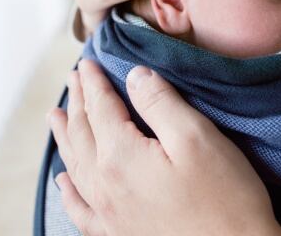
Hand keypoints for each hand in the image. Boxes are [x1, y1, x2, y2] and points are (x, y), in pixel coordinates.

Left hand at [48, 59, 280, 235]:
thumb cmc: (224, 197)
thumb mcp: (196, 137)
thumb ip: (160, 103)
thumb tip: (134, 76)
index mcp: (121, 156)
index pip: (100, 108)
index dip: (94, 83)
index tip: (86, 63)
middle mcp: (105, 185)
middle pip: (82, 133)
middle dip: (77, 102)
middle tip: (73, 79)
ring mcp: (109, 214)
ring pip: (75, 166)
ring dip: (65, 136)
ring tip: (56, 117)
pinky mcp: (119, 234)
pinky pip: (81, 209)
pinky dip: (68, 191)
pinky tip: (64, 182)